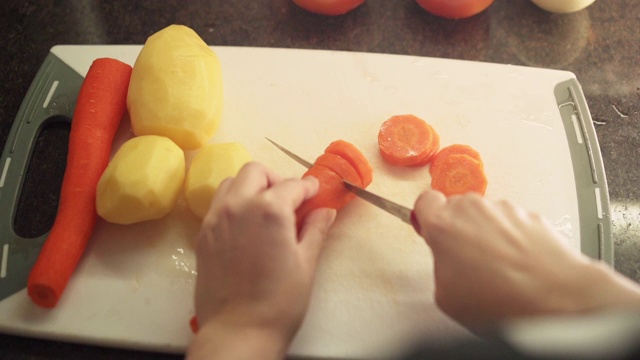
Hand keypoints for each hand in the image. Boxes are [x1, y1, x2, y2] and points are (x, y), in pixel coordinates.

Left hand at [187, 162, 335, 359]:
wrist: (238, 331)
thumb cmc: (279, 302)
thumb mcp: (306, 264)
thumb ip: (315, 230)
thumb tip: (325, 211)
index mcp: (270, 210)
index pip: (292, 185)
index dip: (308, 187)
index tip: (315, 192)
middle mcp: (239, 206)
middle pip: (256, 172)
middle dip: (276, 179)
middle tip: (289, 200)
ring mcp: (216, 218)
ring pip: (232, 182)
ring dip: (251, 187)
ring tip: (264, 210)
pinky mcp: (203, 234)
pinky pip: (217, 204)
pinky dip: (233, 203)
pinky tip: (245, 225)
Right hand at [412, 190, 639, 328]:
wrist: (556, 299)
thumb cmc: (503, 300)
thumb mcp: (447, 297)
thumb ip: (439, 267)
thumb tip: (447, 266)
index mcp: (443, 225)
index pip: (425, 202)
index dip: (426, 216)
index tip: (429, 228)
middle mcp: (473, 209)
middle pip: (457, 207)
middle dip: (460, 229)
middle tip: (466, 258)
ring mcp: (504, 209)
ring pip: (486, 215)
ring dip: (488, 235)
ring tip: (498, 269)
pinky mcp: (530, 215)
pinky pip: (513, 223)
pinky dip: (513, 239)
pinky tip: (518, 266)